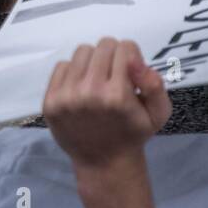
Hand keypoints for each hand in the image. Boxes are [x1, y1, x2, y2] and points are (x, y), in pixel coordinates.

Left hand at [42, 38, 171, 173]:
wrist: (103, 161)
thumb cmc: (132, 133)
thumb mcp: (158, 113)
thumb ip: (155, 85)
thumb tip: (136, 62)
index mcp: (118, 95)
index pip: (124, 48)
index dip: (131, 56)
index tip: (131, 71)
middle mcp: (90, 92)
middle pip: (102, 46)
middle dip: (113, 55)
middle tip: (115, 74)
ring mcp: (66, 96)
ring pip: (82, 52)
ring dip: (93, 61)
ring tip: (98, 79)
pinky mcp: (50, 100)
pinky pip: (62, 65)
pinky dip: (74, 71)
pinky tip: (82, 87)